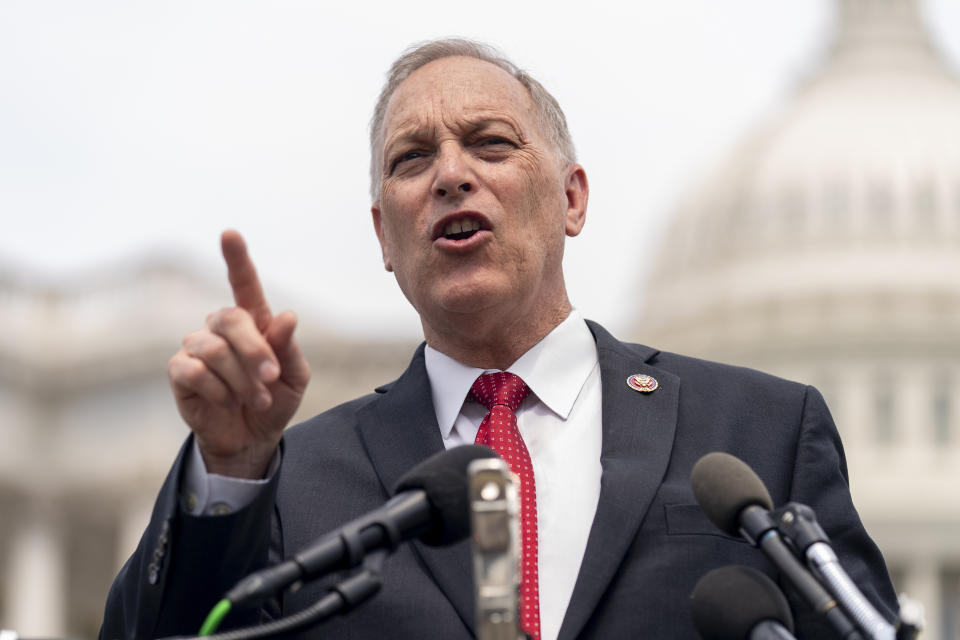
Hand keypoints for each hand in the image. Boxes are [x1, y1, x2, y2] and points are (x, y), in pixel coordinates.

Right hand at [167, 230, 310, 477]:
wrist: (252, 437)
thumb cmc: (276, 398)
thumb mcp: (295, 376)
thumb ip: (289, 348)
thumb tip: (287, 316)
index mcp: (253, 321)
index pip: (243, 284)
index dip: (237, 258)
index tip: (229, 234)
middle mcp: (221, 327)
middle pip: (230, 318)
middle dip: (255, 351)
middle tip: (271, 378)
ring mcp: (197, 346)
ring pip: (213, 349)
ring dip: (241, 379)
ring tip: (256, 398)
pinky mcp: (179, 371)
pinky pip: (193, 371)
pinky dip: (217, 390)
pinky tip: (226, 401)